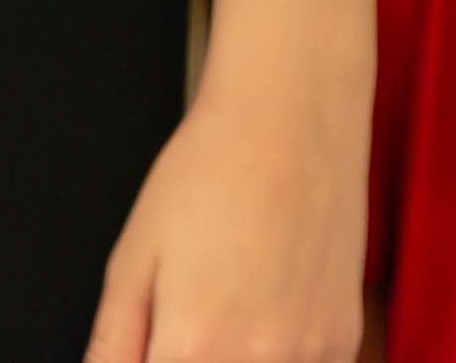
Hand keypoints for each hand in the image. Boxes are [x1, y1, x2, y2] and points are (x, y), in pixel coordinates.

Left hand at [85, 75, 362, 362]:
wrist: (290, 116)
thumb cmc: (210, 172)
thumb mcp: (133, 257)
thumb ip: (113, 343)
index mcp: (191, 344)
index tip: (157, 346)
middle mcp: (255, 358)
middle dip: (189, 360)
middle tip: (186, 326)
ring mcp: (307, 353)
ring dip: (235, 358)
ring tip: (227, 312)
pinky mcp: (342, 340)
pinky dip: (279, 357)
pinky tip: (265, 315)